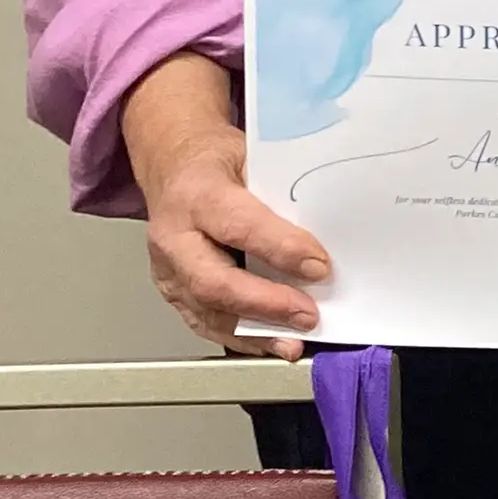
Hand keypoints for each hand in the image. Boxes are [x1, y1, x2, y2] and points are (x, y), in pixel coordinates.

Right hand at [124, 59, 332, 357]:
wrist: (174, 167)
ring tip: (292, 341)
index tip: (318, 265)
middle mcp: (173, 236)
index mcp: (197, 194)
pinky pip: (203, 322)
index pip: (239, 225)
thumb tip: (330, 222)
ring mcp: (167, 269)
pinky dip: (240, 338)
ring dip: (255, 332)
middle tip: (307, 314)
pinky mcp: (172, 290)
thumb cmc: (217, 162)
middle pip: (214, 280)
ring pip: (207, 310)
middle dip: (266, 303)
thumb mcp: (250, 156)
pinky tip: (269, 342)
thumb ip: (281, 189)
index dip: (280, 248)